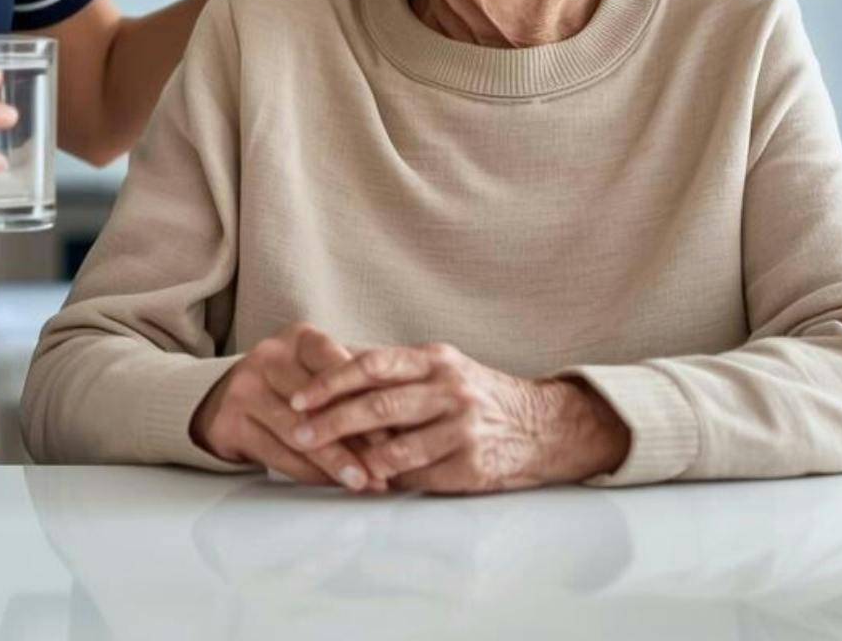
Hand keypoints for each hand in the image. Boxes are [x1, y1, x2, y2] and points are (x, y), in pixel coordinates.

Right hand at [189, 323, 386, 491]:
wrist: (225, 397)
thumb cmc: (291, 383)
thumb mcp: (320, 370)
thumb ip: (356, 384)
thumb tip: (404, 414)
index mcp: (300, 338)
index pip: (337, 366)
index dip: (367, 401)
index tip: (396, 432)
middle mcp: (269, 356)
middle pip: (319, 405)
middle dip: (356, 441)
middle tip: (384, 467)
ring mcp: (245, 388)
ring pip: (298, 434)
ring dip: (334, 463)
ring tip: (363, 482)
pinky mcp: (229, 422)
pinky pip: (277, 455)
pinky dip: (309, 473)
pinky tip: (331, 483)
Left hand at [288, 343, 632, 493]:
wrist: (543, 426)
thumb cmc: (477, 395)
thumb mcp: (440, 368)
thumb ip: (391, 369)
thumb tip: (329, 359)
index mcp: (435, 360)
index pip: (373, 364)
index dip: (331, 381)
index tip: (298, 397)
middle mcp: (450, 389)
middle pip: (378, 406)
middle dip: (331, 422)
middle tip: (299, 434)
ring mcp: (463, 429)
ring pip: (395, 447)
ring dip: (357, 460)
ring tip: (330, 465)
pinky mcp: (471, 465)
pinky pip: (418, 476)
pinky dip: (389, 480)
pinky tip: (369, 483)